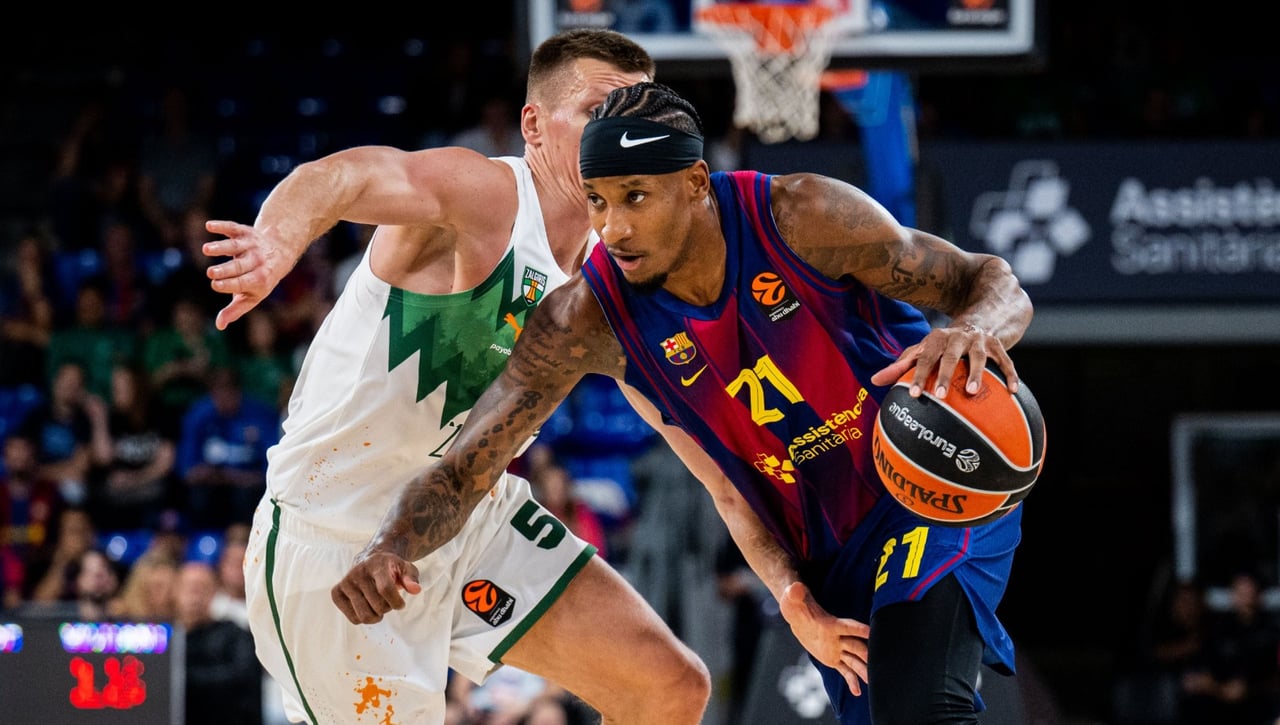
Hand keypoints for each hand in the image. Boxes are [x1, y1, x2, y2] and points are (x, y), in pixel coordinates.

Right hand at [203, 220, 300, 329]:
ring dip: (221, 247)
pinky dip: (222, 225)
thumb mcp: (252, 296)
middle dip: (226, 269)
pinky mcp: (244, 231)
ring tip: (206, 249)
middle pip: (240, 266)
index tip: (214, 284)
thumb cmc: (259, 280)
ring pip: (236, 246)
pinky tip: (209, 226)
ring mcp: (251, 245)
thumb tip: (219, 325)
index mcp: (260, 279)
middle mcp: (257, 261)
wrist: (279, 252)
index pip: (244, 283)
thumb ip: (236, 310)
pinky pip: (234, 227)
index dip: (230, 284)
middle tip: (211, 272)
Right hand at [331, 550, 422, 624]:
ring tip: (377, 605)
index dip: (396, 602)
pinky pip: (353, 618)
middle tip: (387, 601)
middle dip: (387, 608)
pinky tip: (366, 607)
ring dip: (376, 616)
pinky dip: (363, 618)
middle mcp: (358, 572)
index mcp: (376, 564)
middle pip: (377, 606)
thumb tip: (415, 590)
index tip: (401, 604)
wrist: (370, 559)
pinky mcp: (336, 592)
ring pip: (364, 616)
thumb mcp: (406, 568)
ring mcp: (346, 582)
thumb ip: (412, 578)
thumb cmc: (391, 568)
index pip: (385, 589)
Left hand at [778, 581, 868, 695]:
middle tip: (880, 664)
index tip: (872, 632)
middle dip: (868, 655)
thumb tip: (795, 587)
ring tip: (874, 683)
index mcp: (830, 623)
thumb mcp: (792, 597)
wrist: (799, 616)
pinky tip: (858, 692)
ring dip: (864, 671)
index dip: (859, 629)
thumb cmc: (796, 603)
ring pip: (854, 661)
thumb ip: (795, 593)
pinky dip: (851, 681)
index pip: (847, 626)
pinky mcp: (833, 658)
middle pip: (856, 647)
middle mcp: (837, 637)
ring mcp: (837, 649)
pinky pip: (845, 671)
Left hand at [870, 324, 1017, 398]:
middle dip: (944, 374)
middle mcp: (957, 337)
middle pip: (950, 355)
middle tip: (939, 396)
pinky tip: (1013, 392)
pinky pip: (1005, 360)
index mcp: (936, 339)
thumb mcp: (923, 350)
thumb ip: (900, 366)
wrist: (978, 319)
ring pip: (978, 356)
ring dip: (975, 373)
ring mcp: (979, 340)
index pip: (924, 358)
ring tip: (972, 392)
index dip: (918, 375)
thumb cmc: (943, 345)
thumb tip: (874, 382)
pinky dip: (1010, 374)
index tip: (912, 394)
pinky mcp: (997, 344)